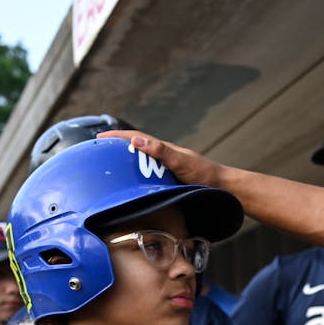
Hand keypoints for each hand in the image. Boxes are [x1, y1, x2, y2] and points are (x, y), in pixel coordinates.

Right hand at [98, 131, 223, 191]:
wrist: (224, 188)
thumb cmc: (205, 174)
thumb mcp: (180, 161)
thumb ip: (160, 151)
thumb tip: (136, 140)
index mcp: (164, 150)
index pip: (136, 138)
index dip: (117, 137)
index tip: (100, 137)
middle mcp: (164, 158)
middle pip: (136, 149)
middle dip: (117, 149)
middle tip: (99, 153)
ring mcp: (168, 169)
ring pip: (142, 164)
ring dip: (126, 163)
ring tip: (110, 169)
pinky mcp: (171, 181)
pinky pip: (149, 177)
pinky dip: (137, 178)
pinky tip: (133, 187)